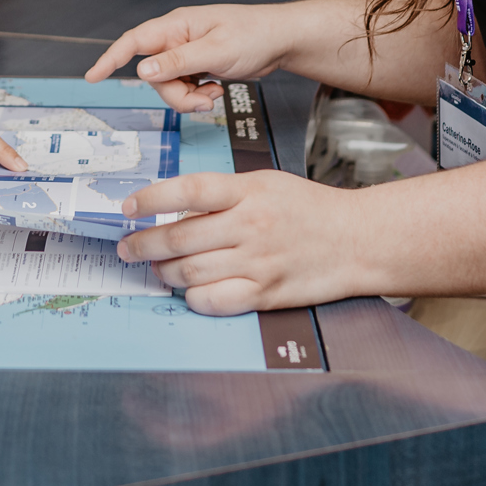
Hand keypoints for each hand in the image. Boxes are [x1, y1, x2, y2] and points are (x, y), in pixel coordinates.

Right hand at [84, 4, 299, 110]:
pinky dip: (197, 95)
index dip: (111, 58)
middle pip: (154, 74)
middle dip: (174, 94)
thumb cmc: (254, 35)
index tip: (93, 75)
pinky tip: (216, 90)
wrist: (280, 40)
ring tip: (213, 95)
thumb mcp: (216, 51)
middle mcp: (177, 37)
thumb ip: (178, 62)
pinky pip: (184, 87)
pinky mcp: (197, 64)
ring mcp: (187, 52)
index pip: (134, 41)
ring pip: (168, 85)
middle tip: (202, 99)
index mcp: (177, 26)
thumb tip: (143, 71)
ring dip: (188, 98)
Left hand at [115, 169, 363, 314]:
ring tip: (156, 268)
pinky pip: (214, 301)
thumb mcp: (266, 185)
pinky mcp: (265, 293)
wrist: (357, 240)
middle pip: (180, 238)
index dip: (152, 198)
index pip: (189, 190)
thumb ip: (223, 196)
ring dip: (163, 272)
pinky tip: (188, 290)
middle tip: (128, 247)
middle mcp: (251, 226)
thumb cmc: (308, 209)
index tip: (129, 207)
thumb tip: (174, 211)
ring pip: (190, 272)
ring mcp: (258, 263)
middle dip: (144, 244)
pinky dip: (192, 298)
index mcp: (249, 191)